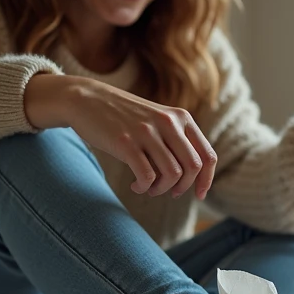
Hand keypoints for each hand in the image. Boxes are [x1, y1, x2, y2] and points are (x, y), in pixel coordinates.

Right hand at [24, 73, 216, 198]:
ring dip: (161, 189)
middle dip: (182, 187)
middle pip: (193, 168)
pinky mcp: (125, 142)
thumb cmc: (125, 116)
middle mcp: (168, 122)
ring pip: (172, 174)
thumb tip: (193, 177)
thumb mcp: (158, 120)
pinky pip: (147, 176)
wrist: (87, 99)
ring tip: (149, 187)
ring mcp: (147, 131)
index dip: (206, 180)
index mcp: (181, 117)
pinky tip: (136, 185)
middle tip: (170, 193)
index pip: (207, 156)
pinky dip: (144, 187)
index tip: (199, 195)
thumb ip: (177, 140)